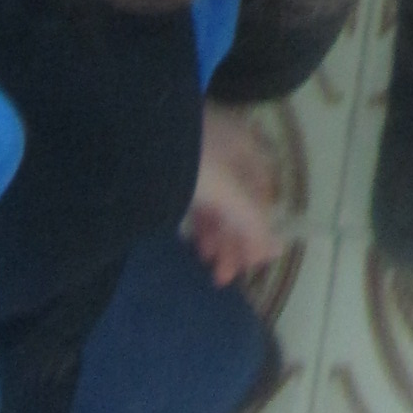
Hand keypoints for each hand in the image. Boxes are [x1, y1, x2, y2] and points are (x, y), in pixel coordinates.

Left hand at [183, 103, 280, 285]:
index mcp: (248, 148)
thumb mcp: (227, 192)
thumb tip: (278, 249)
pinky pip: (198, 197)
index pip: (264, 195)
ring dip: (216, 234)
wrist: (134, 136)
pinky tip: (192, 240)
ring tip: (204, 260)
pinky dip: (199, 220)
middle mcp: (230, 148)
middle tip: (222, 275)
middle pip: (241, 200)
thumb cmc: (193, 161)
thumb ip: (253, 221)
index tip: (249, 264)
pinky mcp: (175, 165)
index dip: (260, 230)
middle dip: (234, 240)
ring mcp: (202, 155)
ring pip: (218, 200)